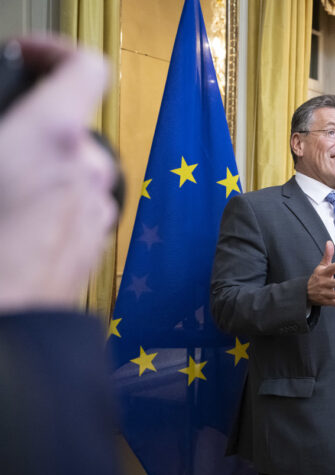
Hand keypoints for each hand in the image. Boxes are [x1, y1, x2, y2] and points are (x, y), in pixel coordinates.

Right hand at [0, 36, 113, 312]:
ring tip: (2, 188)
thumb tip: (7, 126)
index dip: (56, 51)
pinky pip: (77, 203)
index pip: (86, 68)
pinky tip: (13, 223)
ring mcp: (97, 211)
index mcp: (53, 139)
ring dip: (42, 165)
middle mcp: (88, 171)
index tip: (29, 55)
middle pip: (73, 123)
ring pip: (74, 167)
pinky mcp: (95, 243)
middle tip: (1, 136)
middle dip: (34, 124)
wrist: (6, 335)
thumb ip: (4, 129)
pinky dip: (52, 199)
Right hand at [307, 241, 334, 311]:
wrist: (305, 293)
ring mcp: (326, 294)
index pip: (330, 269)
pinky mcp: (327, 301)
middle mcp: (324, 284)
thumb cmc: (317, 277)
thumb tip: (329, 242)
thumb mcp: (321, 266)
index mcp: (323, 273)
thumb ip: (327, 255)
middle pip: (334, 284)